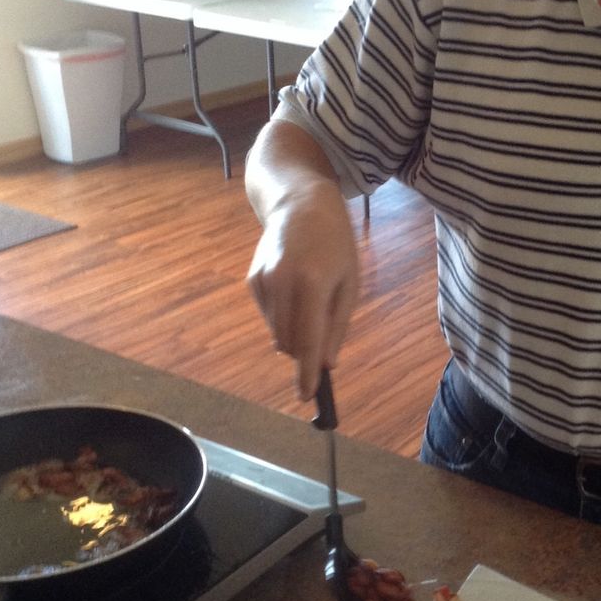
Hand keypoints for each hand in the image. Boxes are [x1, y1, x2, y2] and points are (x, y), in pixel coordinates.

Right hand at [246, 182, 358, 397]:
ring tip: (311, 299)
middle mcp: (281, 285)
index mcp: (311, 285)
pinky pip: (269, 316)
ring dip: (294, 333)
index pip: (307, 342)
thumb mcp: (349, 283)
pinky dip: (283, 315)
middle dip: (304, 352)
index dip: (306, 373)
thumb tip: (326, 363)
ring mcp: (262, 283)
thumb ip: (337, 325)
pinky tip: (293, 288)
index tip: (306, 397)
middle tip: (322, 339)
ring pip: (277, 333)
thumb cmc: (335, 244)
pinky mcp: (251, 281)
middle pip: (289, 343)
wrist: (300, 204)